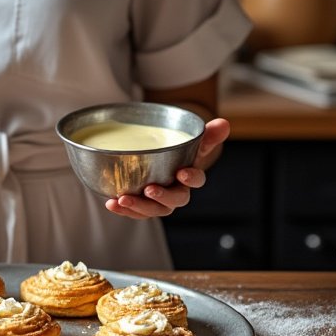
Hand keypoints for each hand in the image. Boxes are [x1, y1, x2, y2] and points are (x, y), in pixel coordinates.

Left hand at [105, 117, 230, 220]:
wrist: (158, 163)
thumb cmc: (178, 154)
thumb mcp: (191, 142)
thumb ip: (207, 135)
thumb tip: (224, 122)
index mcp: (189, 177)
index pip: (196, 181)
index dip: (191, 178)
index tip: (182, 171)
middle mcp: (176, 193)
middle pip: (175, 201)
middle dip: (162, 197)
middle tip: (150, 189)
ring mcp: (158, 202)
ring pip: (153, 210)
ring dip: (138, 206)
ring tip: (122, 199)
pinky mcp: (141, 206)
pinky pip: (134, 212)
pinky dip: (122, 210)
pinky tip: (111, 203)